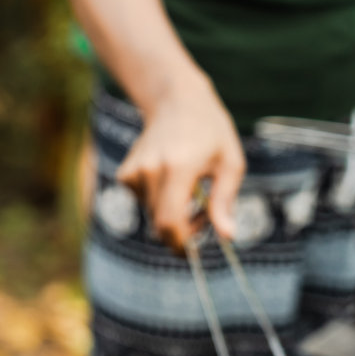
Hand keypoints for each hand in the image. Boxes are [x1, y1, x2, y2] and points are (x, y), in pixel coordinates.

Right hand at [118, 72, 244, 250]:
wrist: (176, 102)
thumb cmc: (211, 132)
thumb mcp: (230, 163)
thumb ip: (225, 201)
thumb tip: (227, 236)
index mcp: (179, 167)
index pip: (170, 220)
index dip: (180, 243)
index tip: (191, 253)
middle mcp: (151, 170)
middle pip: (161, 223)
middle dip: (182, 230)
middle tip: (204, 216)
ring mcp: (133, 172)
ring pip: (152, 214)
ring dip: (171, 214)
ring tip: (190, 191)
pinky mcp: (124, 175)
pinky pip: (142, 203)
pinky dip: (157, 202)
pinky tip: (169, 180)